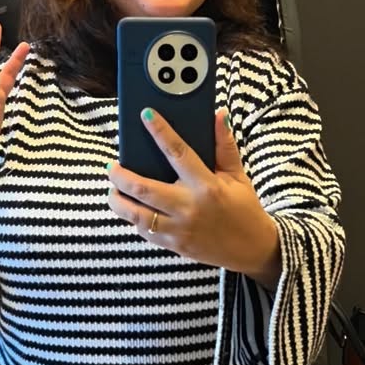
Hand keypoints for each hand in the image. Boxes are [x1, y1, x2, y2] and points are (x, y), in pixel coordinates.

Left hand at [108, 108, 281, 288]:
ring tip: (114, 190)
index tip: (146, 116)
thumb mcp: (238, 175)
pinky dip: (133, 220)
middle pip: (142, 188)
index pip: (178, 153)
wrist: (252, 249)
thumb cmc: (244, 208)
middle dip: (120, 175)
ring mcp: (179, 229)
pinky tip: (132, 210)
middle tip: (112, 166)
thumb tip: (219, 116)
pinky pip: (145, 232)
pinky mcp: (174, 245)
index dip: (160, 132)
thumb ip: (224, 146)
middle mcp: (189, 207)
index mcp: (207, 186)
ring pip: (136, 215)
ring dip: (118, 201)